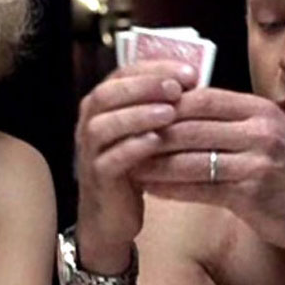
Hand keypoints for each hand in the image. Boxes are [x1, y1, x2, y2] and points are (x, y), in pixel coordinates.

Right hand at [74, 60, 196, 271]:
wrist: (112, 215)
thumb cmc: (134, 166)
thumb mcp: (144, 130)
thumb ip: (159, 105)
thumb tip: (195, 80)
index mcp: (102, 105)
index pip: (123, 73)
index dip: (155, 68)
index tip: (189, 71)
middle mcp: (89, 122)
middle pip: (108, 94)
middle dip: (144, 87)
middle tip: (176, 88)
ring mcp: (89, 151)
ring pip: (104, 126)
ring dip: (137, 115)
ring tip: (169, 112)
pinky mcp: (97, 177)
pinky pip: (110, 159)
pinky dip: (132, 148)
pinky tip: (156, 142)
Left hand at [132, 88, 284, 252]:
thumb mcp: (269, 134)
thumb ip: (232, 121)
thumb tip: (182, 106)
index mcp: (260, 110)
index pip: (204, 98)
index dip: (168, 104)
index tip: (139, 110)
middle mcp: (260, 132)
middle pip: (193, 127)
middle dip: (154, 133)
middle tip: (122, 137)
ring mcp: (257, 163)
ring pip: (192, 159)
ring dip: (157, 164)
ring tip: (129, 165)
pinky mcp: (252, 194)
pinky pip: (201, 189)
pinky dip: (172, 189)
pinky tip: (152, 190)